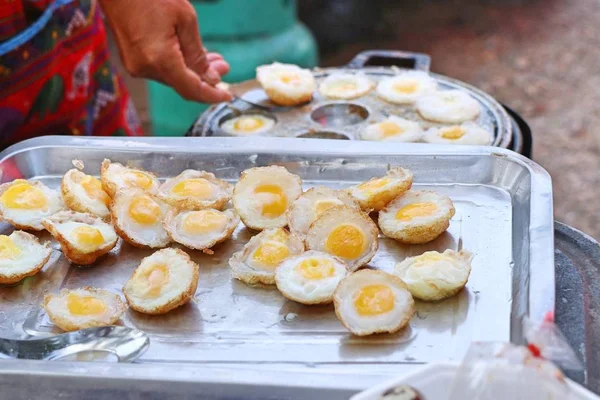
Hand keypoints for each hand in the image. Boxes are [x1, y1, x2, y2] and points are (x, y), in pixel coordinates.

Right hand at [99, 0, 231, 102]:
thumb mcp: (185, 19)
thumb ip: (198, 53)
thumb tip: (210, 78)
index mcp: (160, 60)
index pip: (191, 89)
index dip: (211, 95)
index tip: (227, 95)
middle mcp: (145, 68)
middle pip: (183, 85)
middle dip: (206, 79)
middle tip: (224, 67)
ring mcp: (136, 66)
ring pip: (173, 77)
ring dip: (193, 71)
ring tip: (213, 58)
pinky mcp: (132, 60)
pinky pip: (161, 69)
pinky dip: (178, 65)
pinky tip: (190, 54)